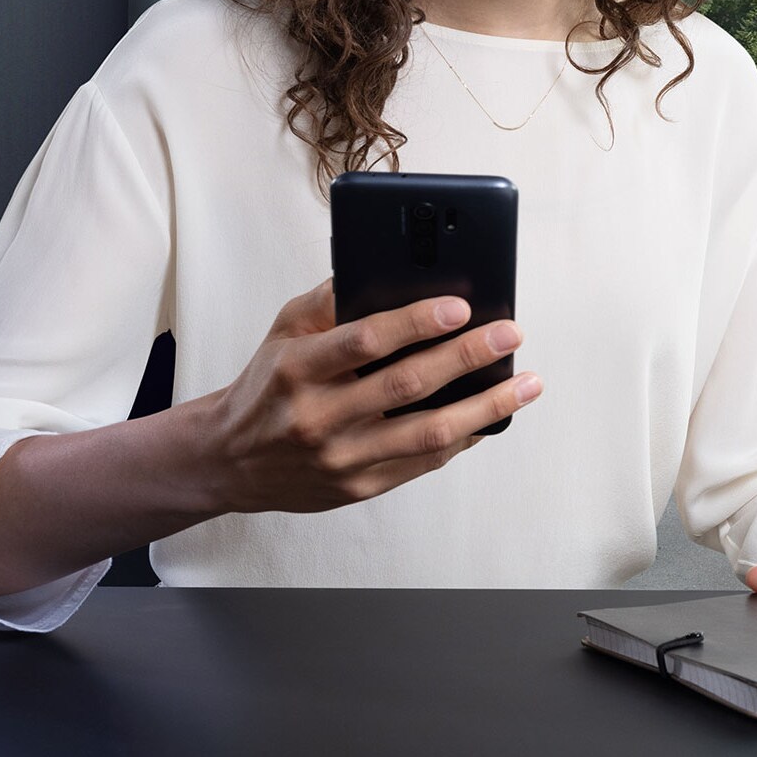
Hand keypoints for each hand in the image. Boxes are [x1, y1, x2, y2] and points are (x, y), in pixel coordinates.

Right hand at [200, 277, 541, 514]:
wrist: (231, 460)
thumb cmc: (269, 384)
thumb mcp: (284, 331)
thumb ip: (329, 299)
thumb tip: (387, 268)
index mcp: (300, 369)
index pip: (367, 341)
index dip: (418, 322)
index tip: (461, 306)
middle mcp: (320, 416)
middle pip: (408, 385)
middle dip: (468, 356)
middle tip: (510, 334)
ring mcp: (342, 458)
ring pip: (428, 433)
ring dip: (486, 407)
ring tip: (526, 384)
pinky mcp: (359, 487)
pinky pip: (423, 462)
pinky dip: (464, 437)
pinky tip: (492, 415)